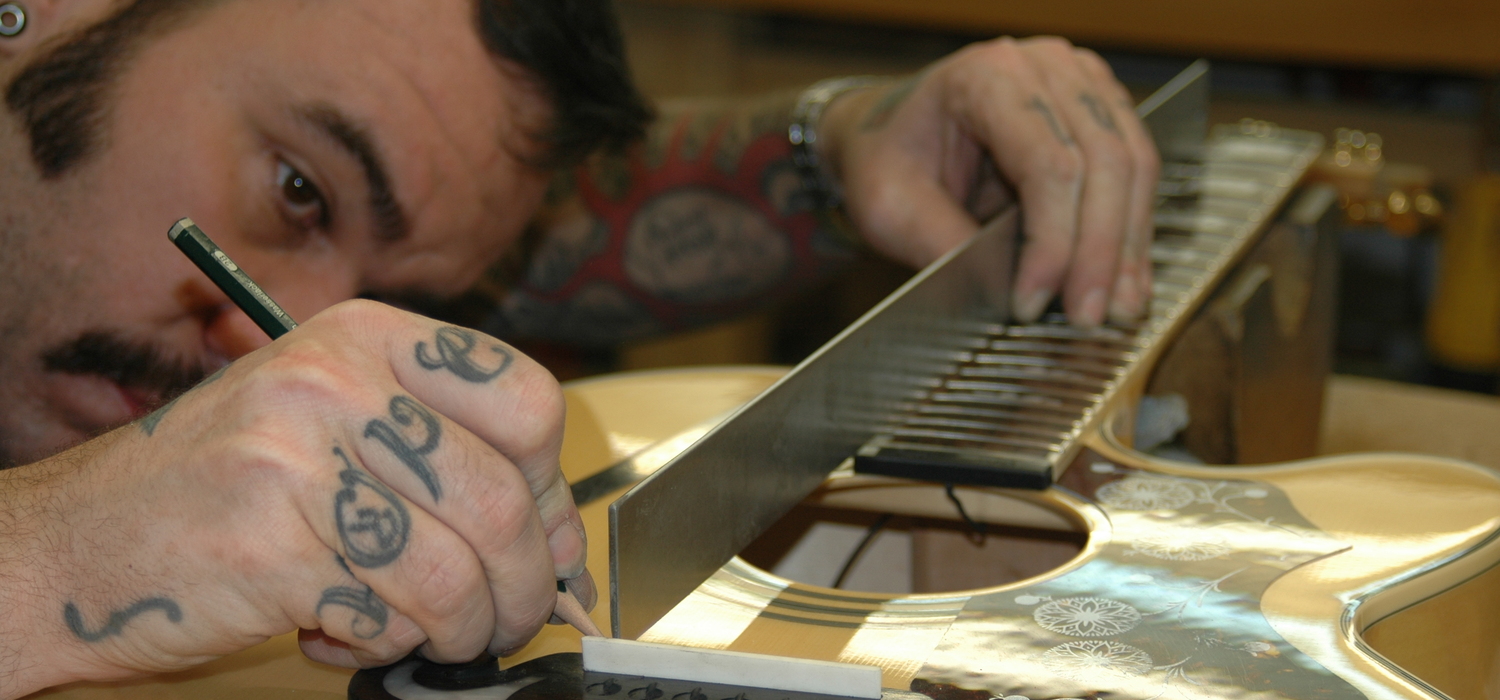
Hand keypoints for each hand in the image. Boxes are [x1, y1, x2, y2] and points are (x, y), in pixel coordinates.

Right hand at [0, 300, 587, 695]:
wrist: (71, 545)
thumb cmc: (214, 490)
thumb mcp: (332, 431)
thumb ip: (443, 463)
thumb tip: (559, 542)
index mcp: (363, 337)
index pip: (525, 400)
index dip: (551, 485)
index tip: (547, 538)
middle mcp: (334, 382)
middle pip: (502, 497)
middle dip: (524, 583)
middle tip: (510, 618)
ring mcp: (299, 459)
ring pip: (457, 569)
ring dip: (464, 627)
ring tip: (428, 635)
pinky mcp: (272, 545)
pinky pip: (391, 615)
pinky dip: (388, 646)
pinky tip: (347, 634)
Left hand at [820, 37, 1159, 325]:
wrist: (889, 129)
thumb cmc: (886, 158)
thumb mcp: (889, 206)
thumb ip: (942, 245)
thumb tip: (1005, 295)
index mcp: (985, 77)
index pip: (1048, 163)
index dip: (1054, 241)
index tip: (1034, 302)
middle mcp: (1046, 67)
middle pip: (1104, 162)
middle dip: (1100, 252)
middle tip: (1089, 317)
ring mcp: (1082, 82)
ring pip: (1133, 166)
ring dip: (1128, 247)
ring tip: (1117, 309)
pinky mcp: (1102, 109)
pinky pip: (1136, 171)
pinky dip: (1132, 232)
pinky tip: (1124, 281)